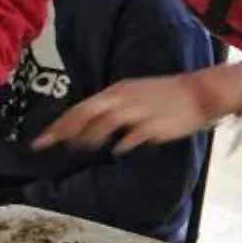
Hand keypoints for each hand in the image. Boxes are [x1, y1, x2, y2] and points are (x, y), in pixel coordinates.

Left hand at [31, 60, 241, 153]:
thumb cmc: (167, 96)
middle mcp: (123, 98)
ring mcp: (138, 111)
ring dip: (90, 137)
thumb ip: (114, 109)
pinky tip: (117, 151)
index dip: (59, 124)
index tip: (40, 139)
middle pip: (86, 114)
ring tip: (80, 148)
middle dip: (62, 130)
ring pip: (105, 123)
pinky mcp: (154, 124)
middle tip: (44, 145)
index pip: (81, 108)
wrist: (201, 92)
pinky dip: (123, 143)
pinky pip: (133, 135)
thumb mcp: (135, 95)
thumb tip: (93, 127)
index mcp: (117, 91)